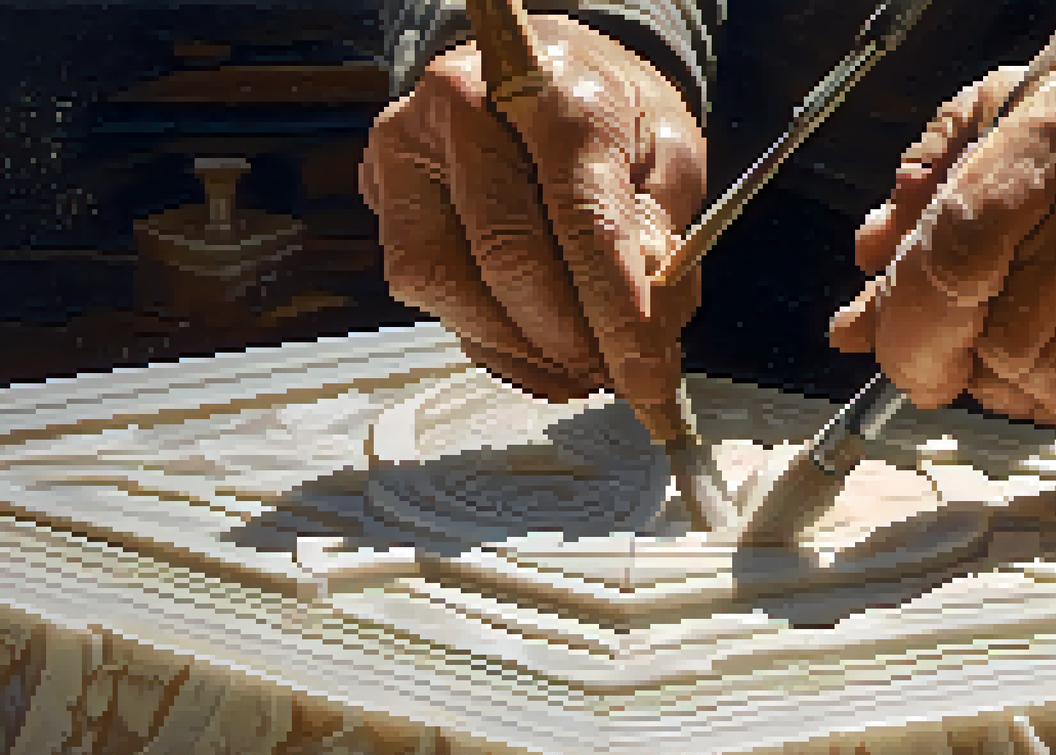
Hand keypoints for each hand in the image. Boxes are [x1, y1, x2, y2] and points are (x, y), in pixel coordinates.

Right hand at [360, 15, 706, 441]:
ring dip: (526, 353)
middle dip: (572, 343)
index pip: (582, 220)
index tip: (649, 380)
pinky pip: (425, 291)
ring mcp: (407, 149)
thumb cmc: (606, 110)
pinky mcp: (380, 188)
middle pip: (509, 259)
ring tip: (583, 373)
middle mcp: (463, 110)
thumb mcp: (666, 148)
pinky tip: (538, 354)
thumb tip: (649, 320)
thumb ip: (663, 229)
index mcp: (550, 90)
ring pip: (451, 286)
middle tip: (622, 380)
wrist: (534, 63)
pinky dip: (490, 342)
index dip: (618, 313)